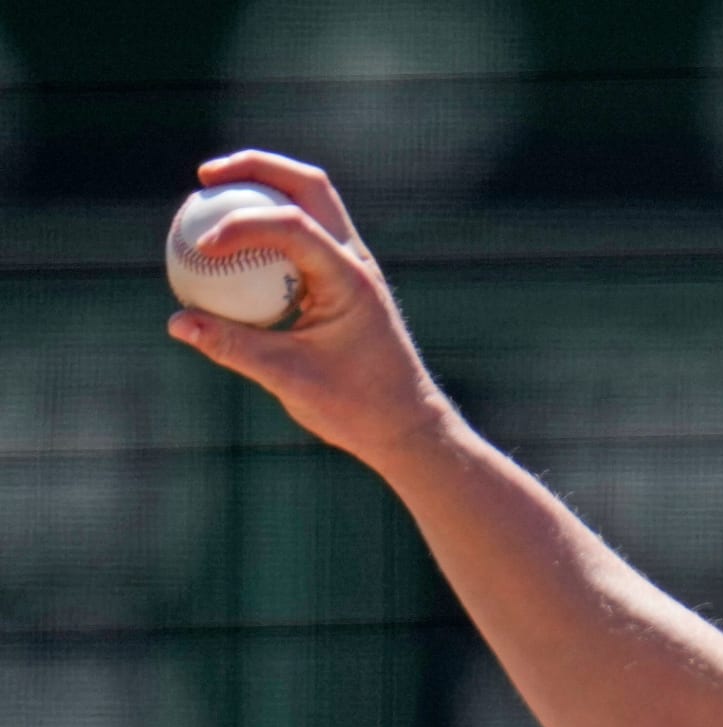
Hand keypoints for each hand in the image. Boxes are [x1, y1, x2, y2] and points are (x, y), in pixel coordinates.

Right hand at [166, 150, 452, 467]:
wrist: (405, 423)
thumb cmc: (355, 406)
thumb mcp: (288, 379)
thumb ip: (233, 346)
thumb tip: (176, 321)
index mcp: (350, 280)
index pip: (294, 226)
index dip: (243, 224)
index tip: (200, 248)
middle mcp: (356, 262)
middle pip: (310, 186)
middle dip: (258, 167)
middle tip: (205, 176)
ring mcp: (353, 266)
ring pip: (313, 203)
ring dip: (266, 187)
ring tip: (212, 192)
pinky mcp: (344, 279)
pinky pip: (304, 236)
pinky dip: (268, 226)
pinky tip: (230, 242)